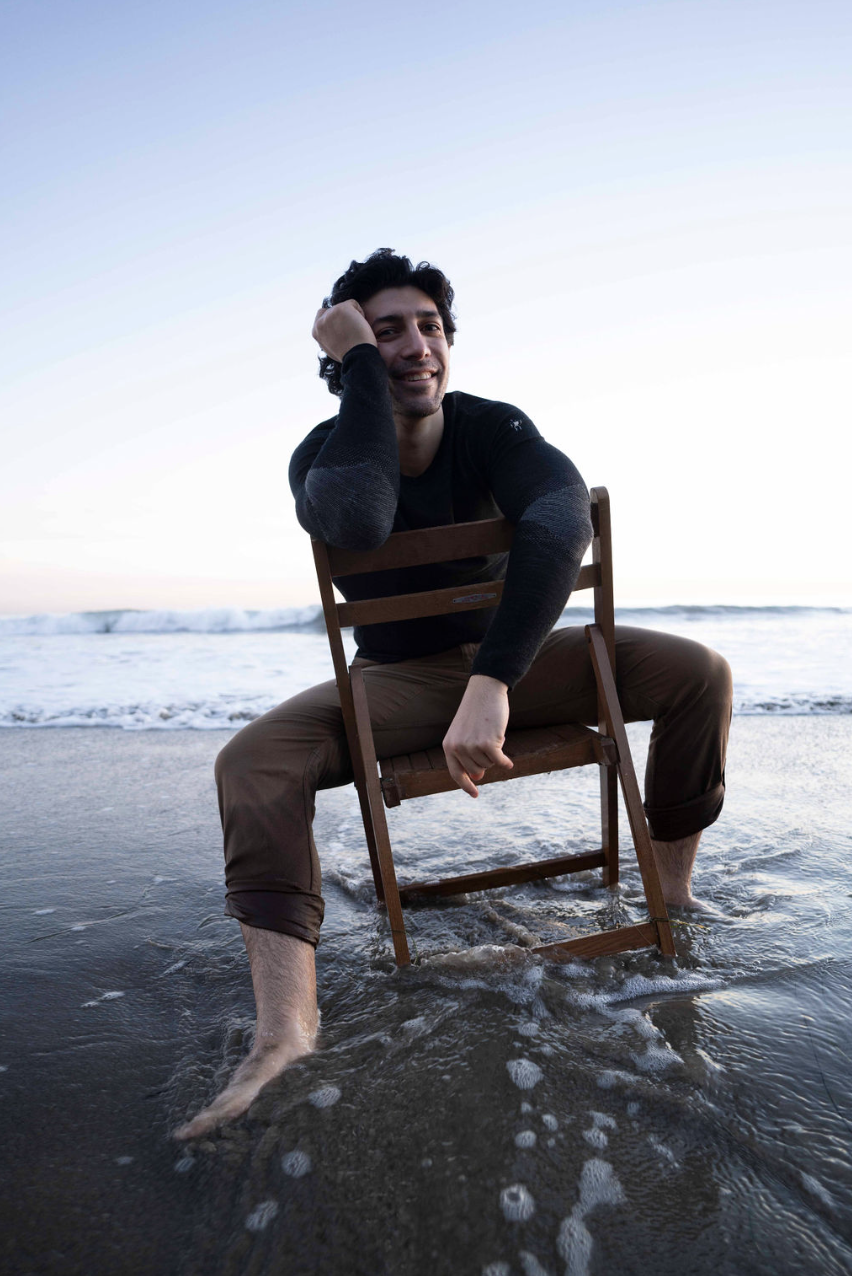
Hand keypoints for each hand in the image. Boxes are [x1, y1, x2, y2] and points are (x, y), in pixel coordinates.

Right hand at [311, 299, 376, 361]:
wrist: (358, 357)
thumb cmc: (350, 356)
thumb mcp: (331, 348)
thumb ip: (328, 336)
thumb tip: (332, 330)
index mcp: (316, 332)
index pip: (322, 316)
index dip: (335, 321)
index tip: (343, 332)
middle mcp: (320, 322)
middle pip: (333, 310)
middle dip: (342, 317)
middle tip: (351, 332)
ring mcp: (329, 314)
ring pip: (344, 307)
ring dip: (351, 317)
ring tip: (355, 331)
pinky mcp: (341, 308)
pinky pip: (353, 304)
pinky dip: (360, 313)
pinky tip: (360, 326)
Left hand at [443, 675, 512, 797]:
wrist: (485, 691)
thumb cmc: (477, 712)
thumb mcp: (468, 734)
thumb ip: (469, 754)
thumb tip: (477, 778)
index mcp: (449, 745)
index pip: (456, 773)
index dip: (466, 785)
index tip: (475, 794)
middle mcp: (457, 747)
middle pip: (477, 770)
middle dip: (486, 760)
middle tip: (489, 743)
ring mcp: (471, 746)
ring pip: (488, 765)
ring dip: (494, 754)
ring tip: (493, 735)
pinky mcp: (487, 743)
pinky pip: (499, 761)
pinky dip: (505, 762)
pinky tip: (509, 763)